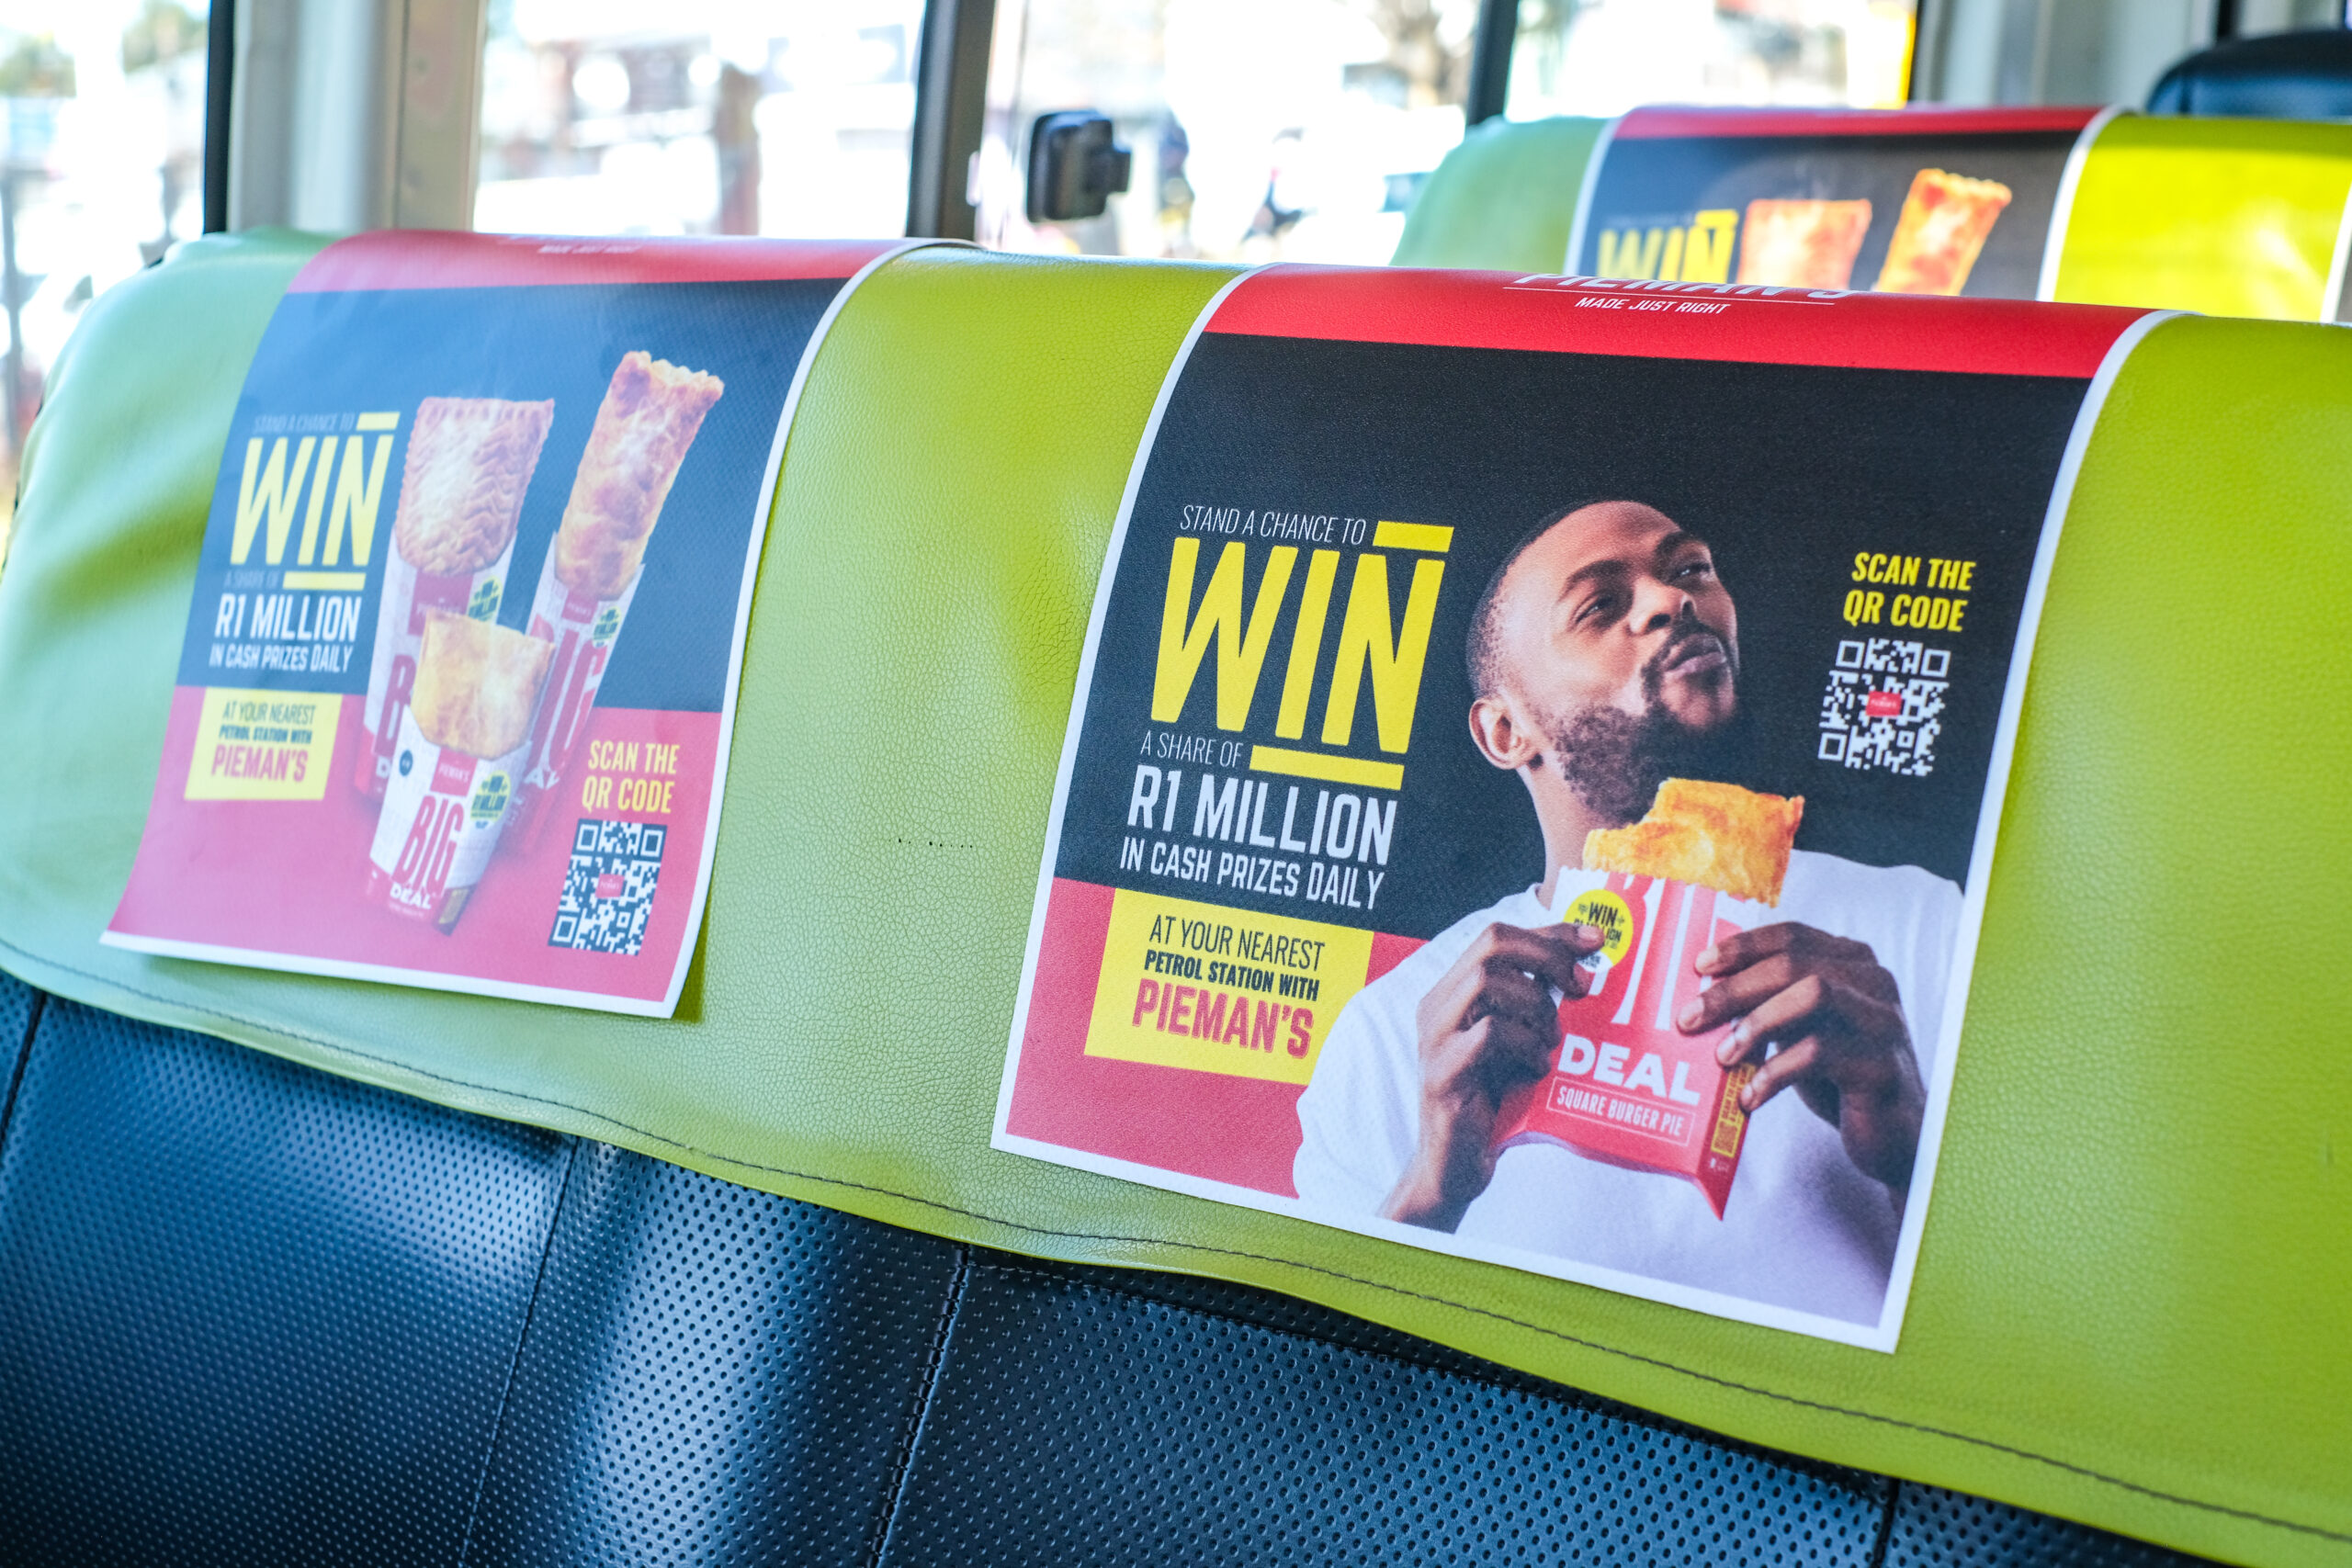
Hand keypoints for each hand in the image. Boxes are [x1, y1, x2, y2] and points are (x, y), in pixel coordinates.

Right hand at [1381, 922, 1603, 1231]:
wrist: (1454, 1168)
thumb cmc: (1491, 1105)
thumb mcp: (1515, 1045)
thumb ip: (1533, 1008)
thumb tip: (1587, 970)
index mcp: (1452, 994)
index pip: (1498, 936)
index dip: (1550, 931)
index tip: (1597, 940)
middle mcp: (1436, 1007)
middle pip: (1491, 944)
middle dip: (1547, 955)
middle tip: (1582, 985)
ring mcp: (1435, 1039)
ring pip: (1488, 982)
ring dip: (1536, 1005)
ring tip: (1553, 1040)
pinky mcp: (1443, 1074)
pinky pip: (1490, 1034)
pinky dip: (1525, 1045)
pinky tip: (1537, 1069)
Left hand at [1679, 922, 1923, 1194]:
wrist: (1892, 1135)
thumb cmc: (1838, 1077)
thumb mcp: (1802, 1030)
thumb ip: (1770, 1004)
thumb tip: (1701, 995)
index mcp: (1853, 963)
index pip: (1792, 936)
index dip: (1742, 946)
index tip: (1699, 966)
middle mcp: (1873, 982)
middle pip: (1794, 964)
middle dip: (1733, 989)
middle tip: (1689, 1017)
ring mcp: (1882, 1022)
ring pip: (1812, 995)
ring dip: (1756, 1024)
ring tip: (1723, 1057)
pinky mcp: (1881, 1066)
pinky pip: (1820, 1054)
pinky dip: (1775, 1072)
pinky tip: (1750, 1096)